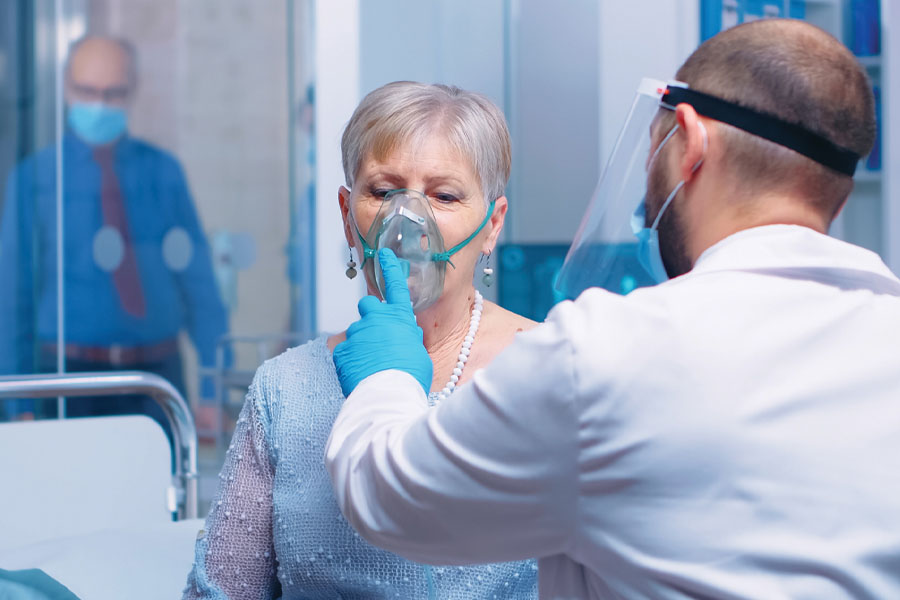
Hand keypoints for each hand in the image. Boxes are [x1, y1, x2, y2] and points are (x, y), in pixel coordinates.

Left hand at [333, 248, 432, 395]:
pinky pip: (345, 351)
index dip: (390, 268)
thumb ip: (408, 339)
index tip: (383, 253)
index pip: (396, 285)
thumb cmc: (412, 376)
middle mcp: (376, 318)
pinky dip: (351, 360)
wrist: (389, 394)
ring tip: (372, 366)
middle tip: (377, 335)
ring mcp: (356, 333)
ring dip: (362, 344)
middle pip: (368, 305)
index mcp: (400, 317)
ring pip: (356, 332)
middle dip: (370, 315)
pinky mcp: (341, 349)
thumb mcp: (419, 353)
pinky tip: (361, 374)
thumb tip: (404, 336)